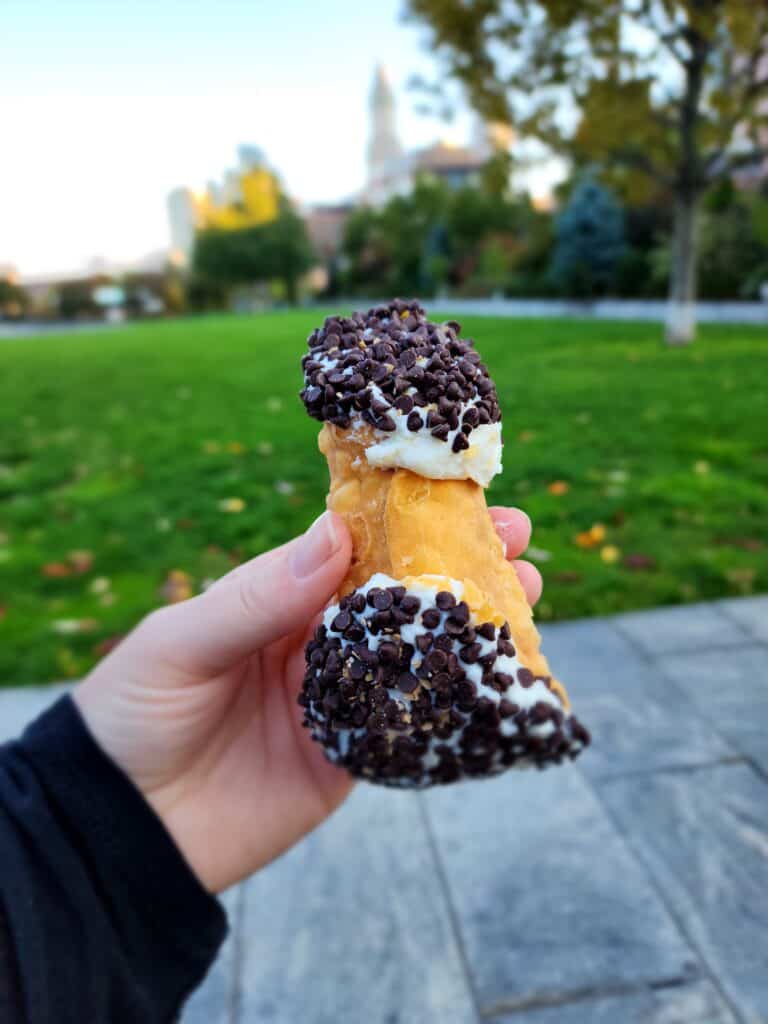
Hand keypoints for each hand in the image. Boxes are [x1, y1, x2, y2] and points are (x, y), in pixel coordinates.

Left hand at [74, 507, 540, 892]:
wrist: (122, 830)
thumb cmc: (132, 715)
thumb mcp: (183, 643)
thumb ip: (258, 595)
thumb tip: (336, 530)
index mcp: (276, 598)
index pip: (352, 548)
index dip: (405, 519)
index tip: (458, 491)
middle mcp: (314, 641)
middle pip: (398, 595)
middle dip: (457, 564)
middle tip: (515, 537)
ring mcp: (338, 698)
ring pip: (416, 653)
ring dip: (471, 625)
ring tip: (525, 589)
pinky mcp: (350, 758)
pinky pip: (410, 725)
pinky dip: (454, 702)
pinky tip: (500, 678)